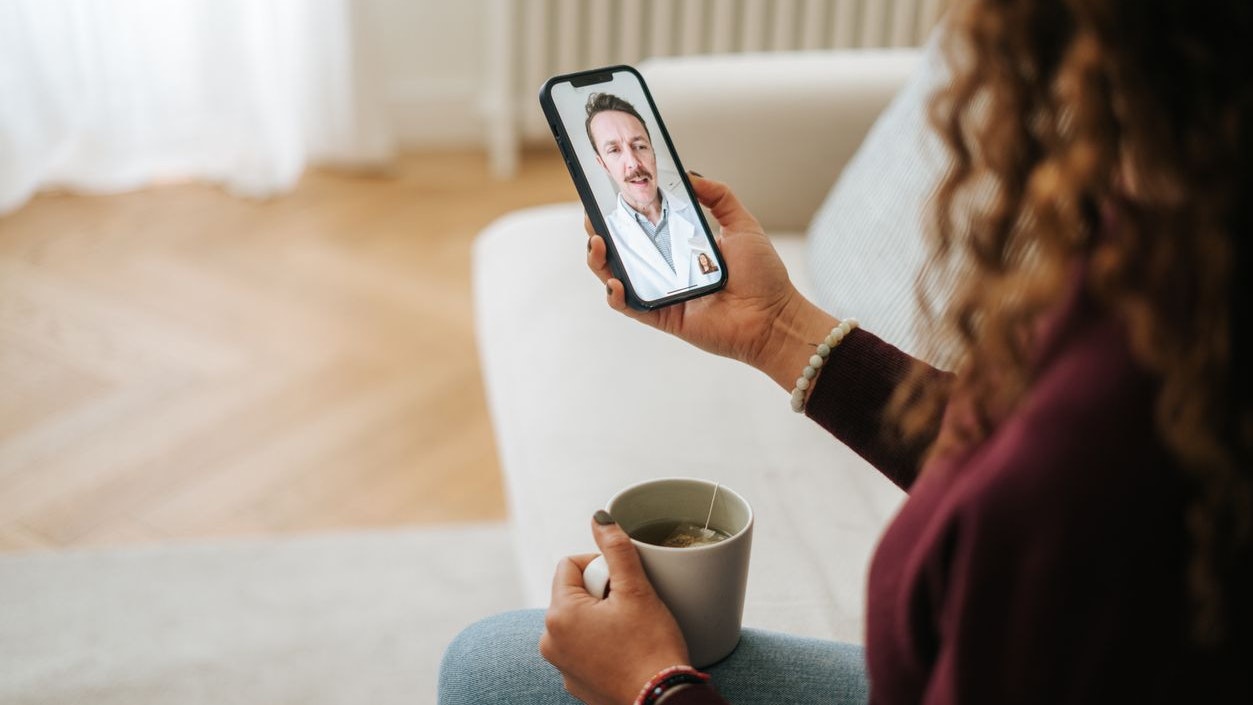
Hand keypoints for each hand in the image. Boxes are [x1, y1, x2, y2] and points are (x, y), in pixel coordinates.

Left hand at [540, 514, 688, 704]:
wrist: (662, 701)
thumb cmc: (651, 647)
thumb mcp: (637, 591)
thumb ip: (616, 549)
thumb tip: (599, 518)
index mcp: (559, 614)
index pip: (571, 564)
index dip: (601, 567)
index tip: (625, 585)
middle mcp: (550, 640)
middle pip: (574, 592)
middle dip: (602, 593)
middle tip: (631, 608)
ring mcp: (561, 664)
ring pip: (580, 619)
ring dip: (601, 617)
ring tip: (630, 630)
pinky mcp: (575, 681)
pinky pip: (584, 646)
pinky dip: (602, 642)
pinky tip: (626, 651)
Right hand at [586, 175, 838, 389]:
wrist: (773, 316)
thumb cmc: (763, 275)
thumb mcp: (742, 224)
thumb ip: (719, 196)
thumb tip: (691, 175)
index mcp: (681, 248)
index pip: (643, 228)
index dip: (622, 214)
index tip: (607, 196)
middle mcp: (667, 271)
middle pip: (622, 252)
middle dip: (601, 234)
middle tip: (593, 218)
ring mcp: (662, 294)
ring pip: (618, 278)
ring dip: (600, 262)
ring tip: (597, 243)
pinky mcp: (663, 317)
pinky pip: (631, 307)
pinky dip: (617, 295)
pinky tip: (615, 281)